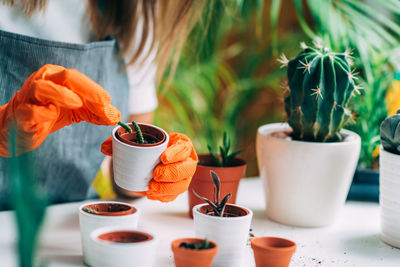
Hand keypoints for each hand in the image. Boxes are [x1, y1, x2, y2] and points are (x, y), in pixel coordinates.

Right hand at [0, 64, 120, 156]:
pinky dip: (43, 112)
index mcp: (57, 77)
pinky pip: (31, 111)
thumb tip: (116, 115)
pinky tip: (53, 115)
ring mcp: (30, 97)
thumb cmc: (48, 113)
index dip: (96, 91)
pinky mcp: (21, 115)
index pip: (79, 78)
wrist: (19, 128)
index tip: (109, 105)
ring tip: (78, 103)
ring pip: (43, 87)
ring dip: (63, 95)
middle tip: (103, 103)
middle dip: (88, 89)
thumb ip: (97, 113)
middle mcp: (43, 82)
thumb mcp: (77, 111)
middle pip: (66, 77)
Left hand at [101, 132, 197, 201]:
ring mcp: (184, 176)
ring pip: (182, 185)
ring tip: (151, 188)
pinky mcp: (178, 188)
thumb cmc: (151, 146)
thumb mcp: (140, 140)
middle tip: (155, 175)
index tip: (163, 157)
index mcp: (182, 144)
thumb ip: (121, 141)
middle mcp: (187, 160)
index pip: (184, 147)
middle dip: (171, 173)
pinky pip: (175, 196)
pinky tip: (152, 195)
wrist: (154, 155)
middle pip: (187, 169)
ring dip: (167, 189)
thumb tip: (105, 147)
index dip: (176, 153)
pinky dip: (163, 197)